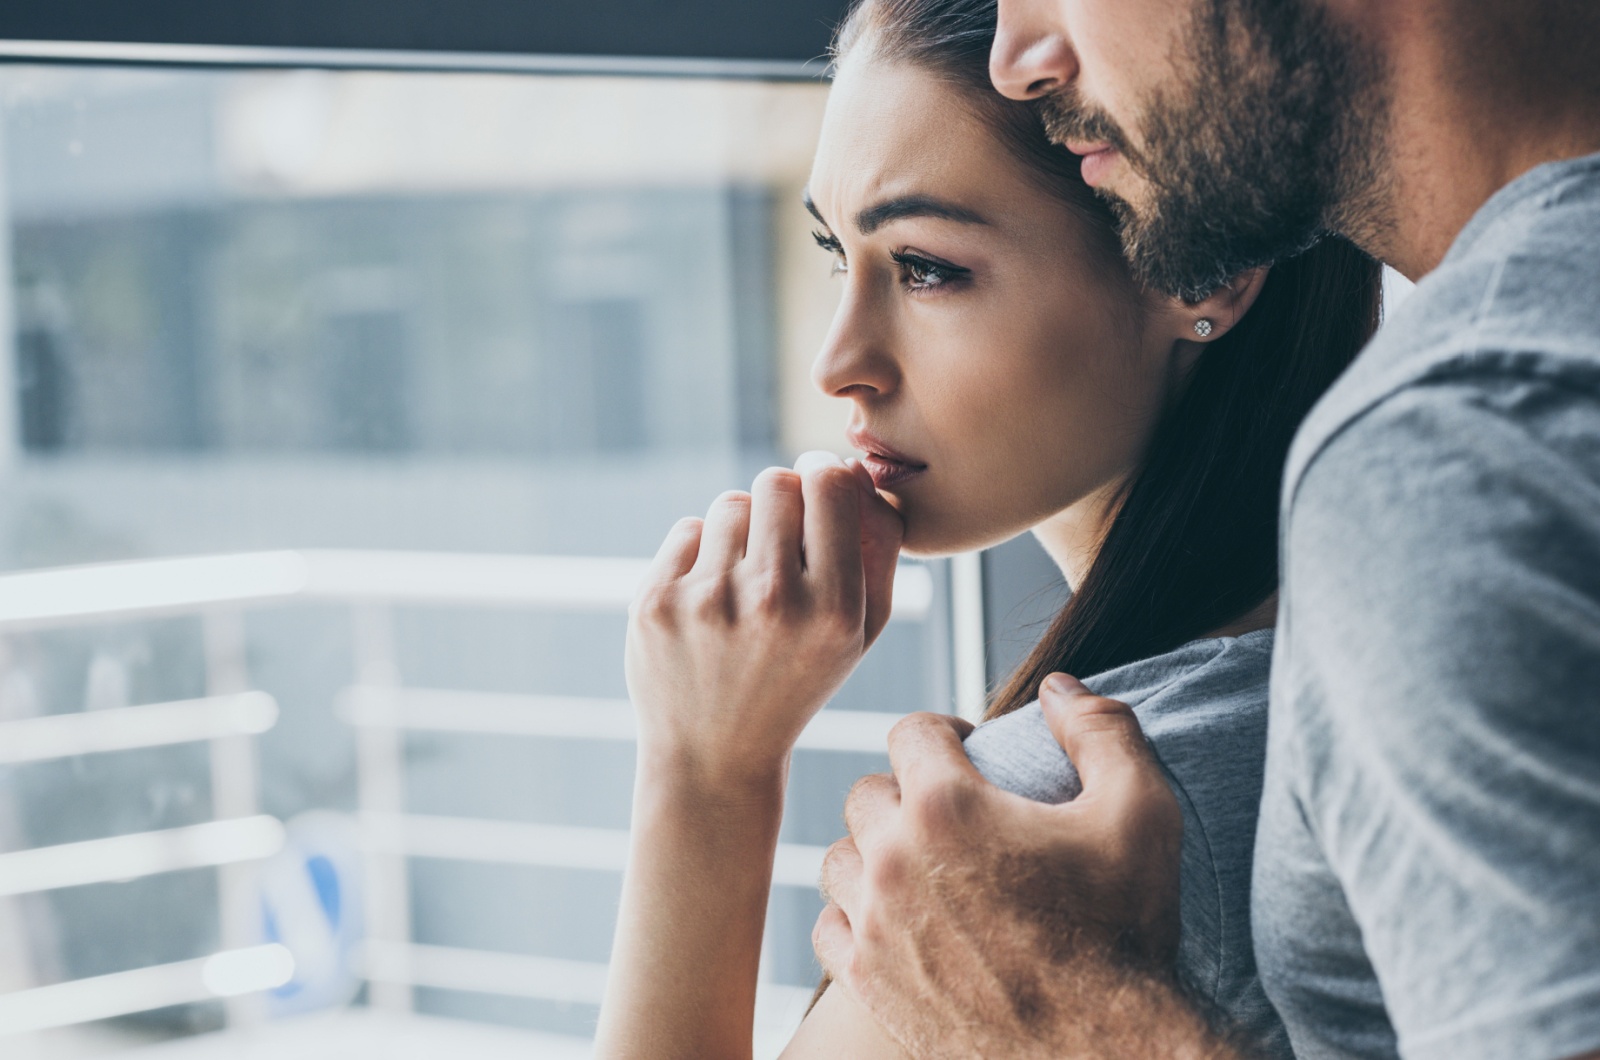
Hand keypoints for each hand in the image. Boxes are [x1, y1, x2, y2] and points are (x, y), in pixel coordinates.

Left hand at [626, 452, 903, 784]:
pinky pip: (688, 529)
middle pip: (776, 483)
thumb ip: (878, 548)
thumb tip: (857, 469)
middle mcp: (772, 601)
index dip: (824, 473)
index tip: (820, 484)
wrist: (714, 754)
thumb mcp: (861, 632)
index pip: (830, 485)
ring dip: (741, 529)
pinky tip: (708, 601)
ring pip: (730, 503)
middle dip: (782, 499)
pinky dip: (701, 553)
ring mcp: (708, 601)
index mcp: (834, 608)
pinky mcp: (657, 602)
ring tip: (744, 581)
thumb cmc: (798, 679)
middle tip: (781, 535)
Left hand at [814, 676, 1199, 1058]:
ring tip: (917, 863)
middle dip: (906, 790)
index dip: (941, 732)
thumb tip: (1058, 685)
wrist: (1105, 1051)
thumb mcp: (1140, 812)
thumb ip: (1100, 730)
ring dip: (872, 851)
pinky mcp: (868, 981)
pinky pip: (828, 926)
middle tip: (949, 812)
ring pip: (838, 857)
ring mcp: (874, 924)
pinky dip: (853, 915)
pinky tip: (892, 917)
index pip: (910, 732)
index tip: (963, 750)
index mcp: (948, 806)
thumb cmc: (1126, 932)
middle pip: (867, 791)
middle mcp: (895, 859)